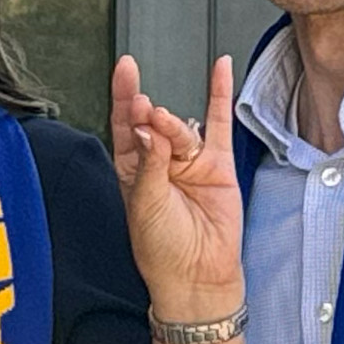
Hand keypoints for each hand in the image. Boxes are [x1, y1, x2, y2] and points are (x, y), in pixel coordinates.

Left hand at [111, 52, 244, 323]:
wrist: (196, 275)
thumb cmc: (162, 248)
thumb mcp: (145, 205)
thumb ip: (149, 164)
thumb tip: (147, 127)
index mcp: (132, 171)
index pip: (124, 126)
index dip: (123, 98)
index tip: (124, 71)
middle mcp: (159, 163)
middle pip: (151, 124)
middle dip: (146, 113)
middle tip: (144, 108)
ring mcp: (189, 162)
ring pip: (180, 129)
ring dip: (172, 124)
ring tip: (163, 124)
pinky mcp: (217, 165)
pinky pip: (219, 124)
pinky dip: (219, 95)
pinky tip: (219, 68)